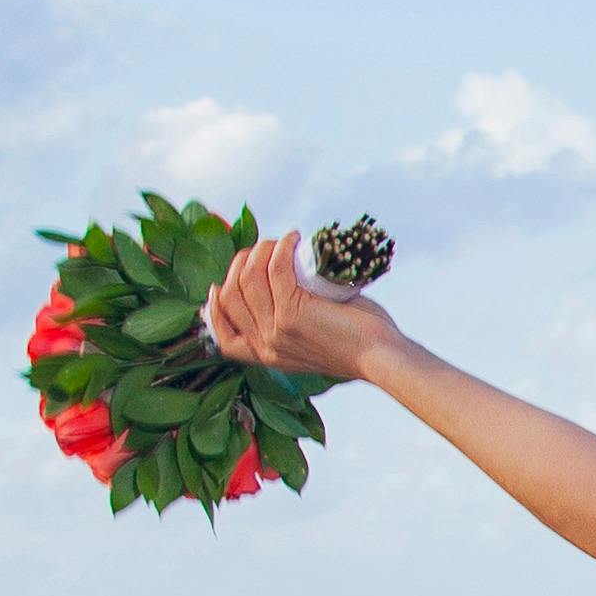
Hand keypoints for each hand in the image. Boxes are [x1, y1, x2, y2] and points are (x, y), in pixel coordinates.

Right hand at [204, 230, 401, 389]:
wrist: (381, 357)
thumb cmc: (356, 342)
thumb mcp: (310, 340)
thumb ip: (291, 323)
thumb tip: (283, 282)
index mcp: (266, 356)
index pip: (223, 337)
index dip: (214, 307)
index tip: (218, 285)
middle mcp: (265, 345)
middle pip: (231, 296)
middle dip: (241, 265)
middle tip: (262, 250)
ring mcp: (276, 330)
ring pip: (248, 278)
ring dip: (260, 251)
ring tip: (280, 242)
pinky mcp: (293, 312)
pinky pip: (275, 268)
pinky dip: (281, 247)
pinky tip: (294, 238)